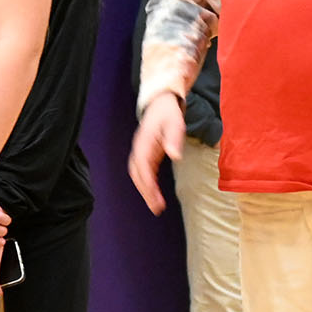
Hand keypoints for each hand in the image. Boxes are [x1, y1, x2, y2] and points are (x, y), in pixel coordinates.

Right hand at [128, 99, 186, 213]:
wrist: (160, 103)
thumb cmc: (168, 113)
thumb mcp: (175, 123)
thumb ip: (174, 139)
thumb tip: (174, 156)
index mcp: (144, 142)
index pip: (142, 166)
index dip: (148, 183)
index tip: (156, 197)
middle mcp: (138, 149)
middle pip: (137, 174)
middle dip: (145, 192)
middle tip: (156, 208)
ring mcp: (140, 151)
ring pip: (137, 174)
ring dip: (145, 190)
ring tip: (156, 206)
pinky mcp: (145, 153)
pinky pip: (142, 171)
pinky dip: (147, 184)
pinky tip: (155, 194)